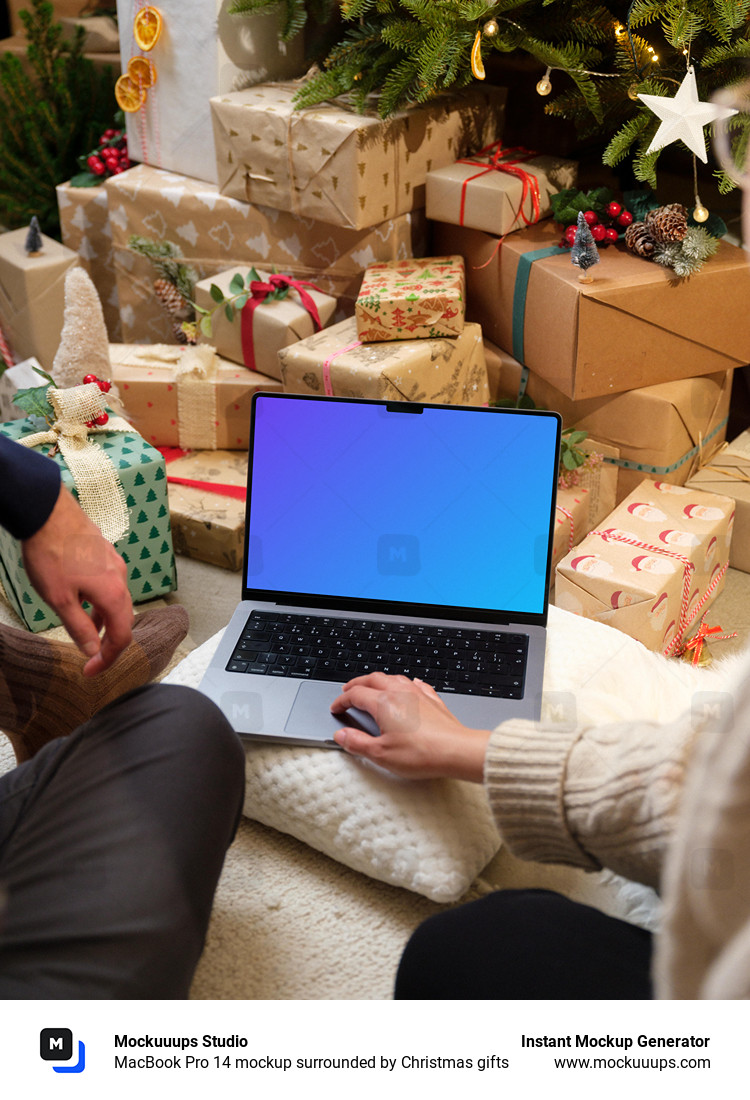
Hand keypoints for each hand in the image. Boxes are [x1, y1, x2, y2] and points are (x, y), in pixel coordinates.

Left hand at [21, 484, 132, 675]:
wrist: (47, 511)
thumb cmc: (52, 553)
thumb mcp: (60, 600)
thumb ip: (79, 628)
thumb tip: (93, 651)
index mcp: (113, 594)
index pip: (122, 636)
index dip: (108, 659)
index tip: (91, 671)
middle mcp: (121, 578)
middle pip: (122, 619)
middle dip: (107, 642)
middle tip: (89, 658)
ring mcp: (114, 563)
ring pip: (114, 601)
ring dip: (101, 620)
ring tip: (82, 630)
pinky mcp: (104, 553)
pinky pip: (108, 584)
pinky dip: (98, 601)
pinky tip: (79, 598)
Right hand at [330, 672, 489, 780]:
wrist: (456, 750)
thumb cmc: (422, 753)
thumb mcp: (382, 754)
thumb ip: (358, 743)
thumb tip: (342, 736)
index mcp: (384, 704)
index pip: (356, 695)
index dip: (342, 700)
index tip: (337, 707)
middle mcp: (400, 693)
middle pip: (373, 679)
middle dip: (357, 683)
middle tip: (348, 690)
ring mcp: (418, 694)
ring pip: (393, 678)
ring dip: (379, 680)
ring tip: (373, 686)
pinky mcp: (433, 700)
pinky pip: (416, 684)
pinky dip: (405, 683)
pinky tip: (409, 686)